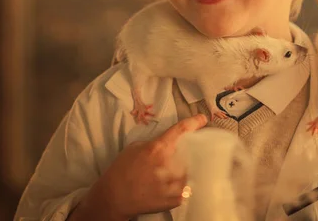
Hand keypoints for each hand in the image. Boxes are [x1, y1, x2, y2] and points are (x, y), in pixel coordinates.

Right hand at [69, 114, 207, 220]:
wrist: (114, 198)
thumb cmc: (122, 169)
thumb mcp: (135, 147)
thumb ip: (155, 143)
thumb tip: (170, 142)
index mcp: (158, 148)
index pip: (181, 130)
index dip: (195, 122)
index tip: (203, 119)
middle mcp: (169, 164)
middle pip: (190, 153)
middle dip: (190, 152)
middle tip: (183, 155)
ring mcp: (174, 183)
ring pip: (190, 171)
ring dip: (186, 170)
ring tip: (174, 173)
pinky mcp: (176, 199)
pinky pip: (186, 188)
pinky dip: (182, 185)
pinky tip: (172, 185)